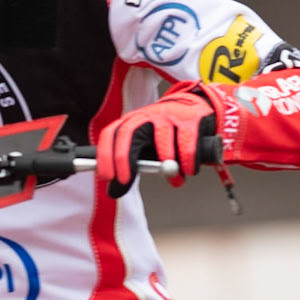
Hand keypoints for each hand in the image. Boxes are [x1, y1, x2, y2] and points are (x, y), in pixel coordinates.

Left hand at [98, 85, 225, 198]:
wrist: (194, 108)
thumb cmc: (165, 134)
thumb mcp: (146, 145)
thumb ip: (132, 166)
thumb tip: (114, 192)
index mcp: (132, 122)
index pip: (111, 135)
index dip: (105, 156)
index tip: (106, 177)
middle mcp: (147, 115)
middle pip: (128, 133)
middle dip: (123, 158)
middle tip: (124, 180)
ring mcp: (169, 114)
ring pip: (162, 138)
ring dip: (166, 164)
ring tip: (175, 180)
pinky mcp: (191, 118)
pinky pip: (187, 142)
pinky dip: (188, 160)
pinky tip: (190, 170)